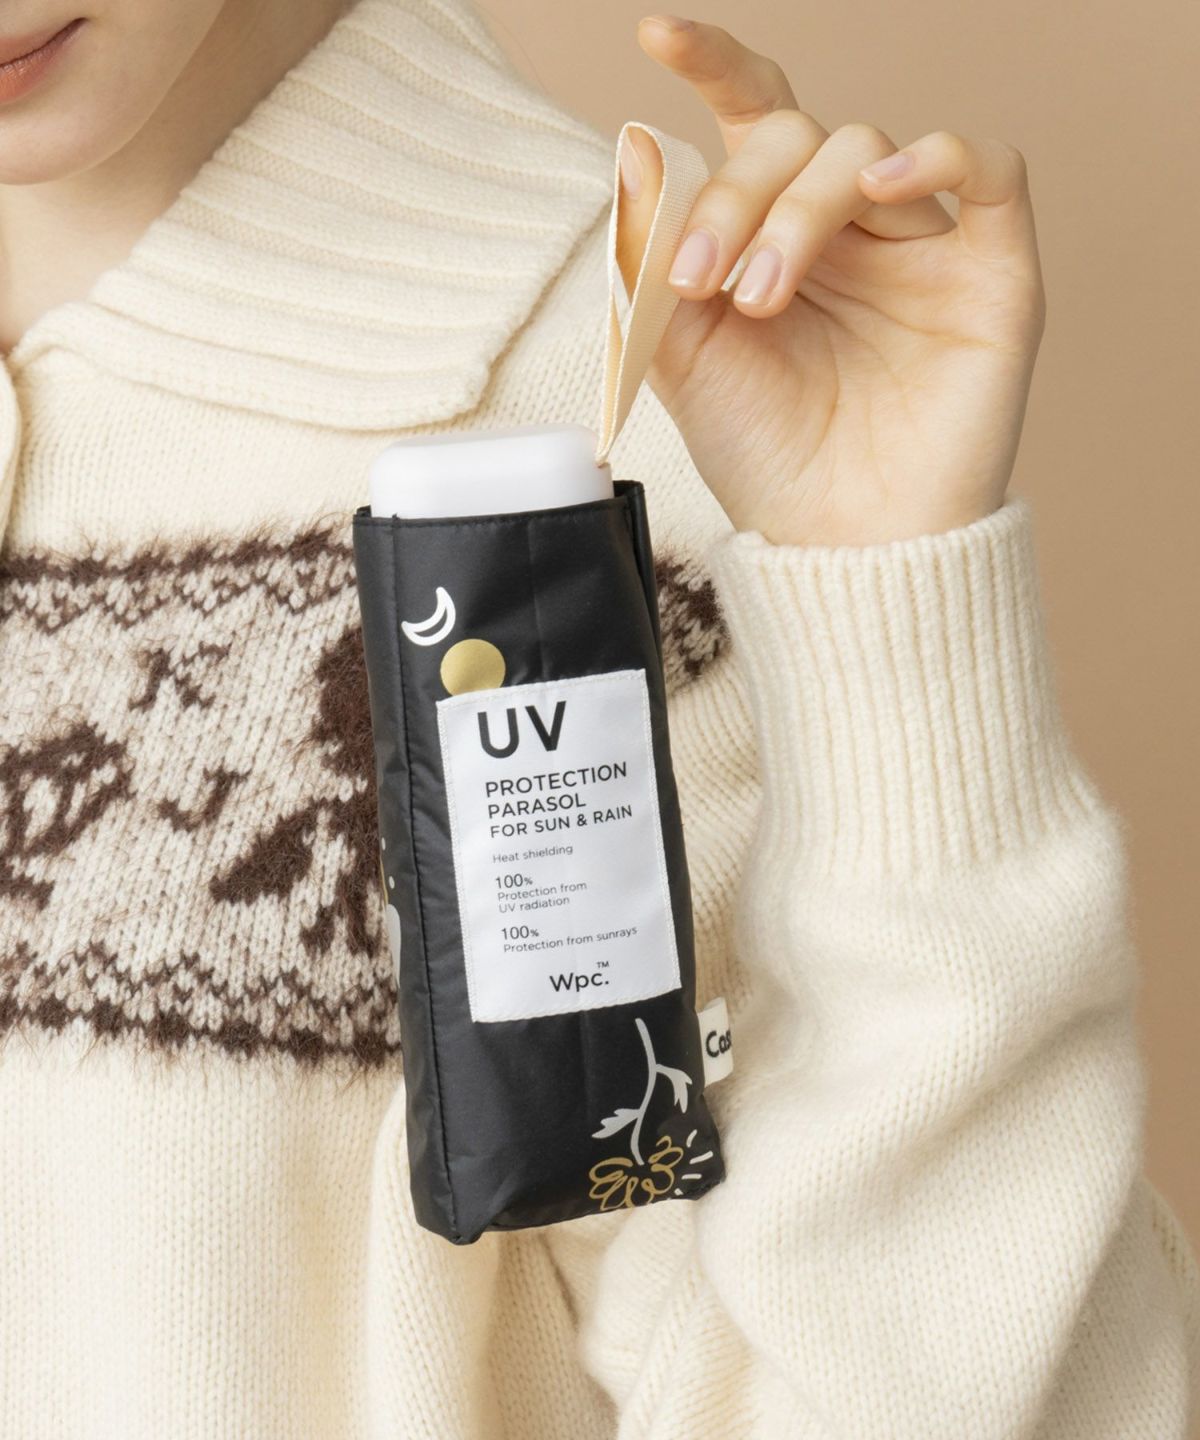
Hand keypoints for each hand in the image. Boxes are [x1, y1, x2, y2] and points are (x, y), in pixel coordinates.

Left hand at [616, 16, 1046, 545]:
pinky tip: (883, 187)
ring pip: (864, 151)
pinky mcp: (990, 273)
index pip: (751, 123)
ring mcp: (919, 246)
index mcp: (773, 235)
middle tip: (701, 281)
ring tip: (760, 300)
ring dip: (798, 212)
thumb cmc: (765, 457)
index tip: (656, 33)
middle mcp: (847, 229)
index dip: (713, 65)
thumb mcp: (683, 357)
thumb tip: (634, 155)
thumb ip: (656, 261)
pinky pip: (989, 169)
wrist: (837, 544)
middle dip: (735, 196)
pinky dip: (938, 155)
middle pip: (795, 136)